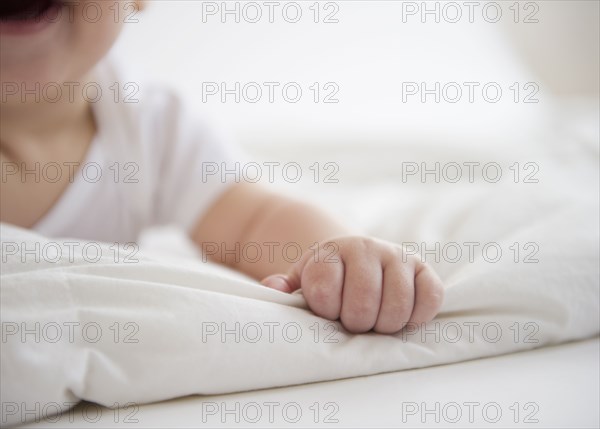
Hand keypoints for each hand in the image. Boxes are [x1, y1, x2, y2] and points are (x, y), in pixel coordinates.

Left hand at [261, 236, 443, 333]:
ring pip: (398, 305)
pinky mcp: (424, 268)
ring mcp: (397, 256)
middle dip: (356, 322)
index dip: (325, 309)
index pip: (325, 289)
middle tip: (353, 319)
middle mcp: (366, 247)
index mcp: (331, 251)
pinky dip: (417, 315)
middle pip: (363, 303)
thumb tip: (273, 287)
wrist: (356, 256)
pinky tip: (402, 315)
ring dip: (385, 324)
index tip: (326, 309)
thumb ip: (286, 286)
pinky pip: (430, 298)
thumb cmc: (328, 278)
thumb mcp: (303, 279)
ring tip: (375, 320)